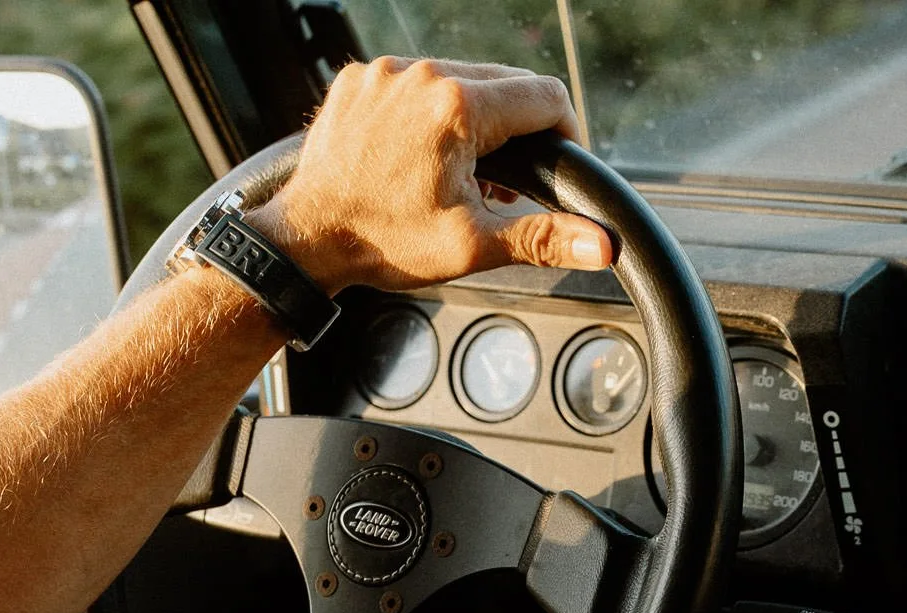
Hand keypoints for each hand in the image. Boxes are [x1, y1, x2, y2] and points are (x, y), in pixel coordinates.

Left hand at [244, 58, 612, 292]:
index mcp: (458, 109)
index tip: (556, 165)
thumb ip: (543, 238)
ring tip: (463, 172)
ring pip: (461, 80)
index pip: (546, 98)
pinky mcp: (362, 78)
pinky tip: (422, 156)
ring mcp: (387, 73)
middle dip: (518, 130)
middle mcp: (422, 76)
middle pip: (505, 84)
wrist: (306, 238)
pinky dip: (430, 113)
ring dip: (475, 120)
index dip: (566, 134)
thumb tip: (600, 244)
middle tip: (505, 182)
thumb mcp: (473, 244)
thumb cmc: (383, 240)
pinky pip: (417, 82)